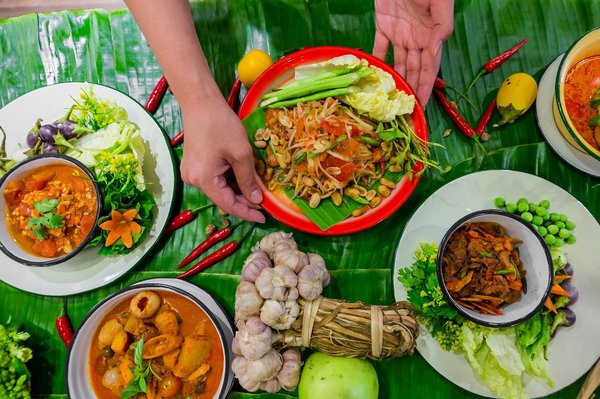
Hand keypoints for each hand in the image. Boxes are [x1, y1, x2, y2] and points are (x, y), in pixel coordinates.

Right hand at [180, 97, 265, 222]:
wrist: (200, 102)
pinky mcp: (193, 165)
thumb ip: (249, 179)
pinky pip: (214, 179)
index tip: (264, 218)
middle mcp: (193, 181)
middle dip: (244, 201)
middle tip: (264, 204)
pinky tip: (243, 177)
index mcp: (203, 180)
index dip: (247, 213)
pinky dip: (229, 180)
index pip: (228, 205)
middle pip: (223, 198)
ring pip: (219, 189)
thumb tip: (256, 200)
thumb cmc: (221, 125)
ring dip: (238, 190)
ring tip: (257, 189)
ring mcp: (191, 173)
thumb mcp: (241, 154)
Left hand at [373, 0, 453, 104]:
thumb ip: (442, 24)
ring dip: (395, 81)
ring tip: (390, 101)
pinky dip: (377, 61)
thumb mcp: (439, 2)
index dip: (426, 87)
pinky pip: (379, 47)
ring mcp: (400, 32)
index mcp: (432, 34)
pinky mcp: (383, 25)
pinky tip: (374, 77)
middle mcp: (416, 38)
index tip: (422, 107)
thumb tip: (436, 48)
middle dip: (411, 90)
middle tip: (405, 112)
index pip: (430, 67)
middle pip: (414, 70)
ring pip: (398, 63)